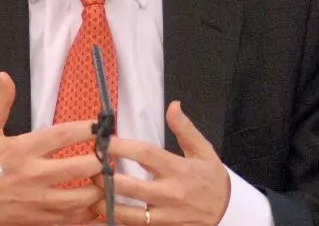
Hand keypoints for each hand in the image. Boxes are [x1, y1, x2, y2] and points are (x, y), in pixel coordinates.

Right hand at [0, 72, 103, 224]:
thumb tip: (5, 76)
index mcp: (22, 150)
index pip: (61, 136)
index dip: (86, 129)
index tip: (103, 125)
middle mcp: (33, 175)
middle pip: (78, 168)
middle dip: (102, 161)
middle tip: (115, 155)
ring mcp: (37, 201)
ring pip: (79, 198)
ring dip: (98, 189)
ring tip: (109, 180)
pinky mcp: (37, 220)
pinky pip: (69, 220)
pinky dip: (87, 214)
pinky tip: (97, 207)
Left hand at [95, 101, 229, 225]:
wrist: (228, 212)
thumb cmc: (212, 179)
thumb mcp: (204, 151)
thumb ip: (185, 129)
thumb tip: (173, 105)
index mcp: (179, 169)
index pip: (145, 154)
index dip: (121, 147)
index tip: (103, 141)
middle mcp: (171, 193)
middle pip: (131, 187)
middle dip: (107, 179)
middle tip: (90, 169)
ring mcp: (166, 215)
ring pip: (129, 214)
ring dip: (106, 204)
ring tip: (91, 194)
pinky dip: (118, 220)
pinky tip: (104, 213)